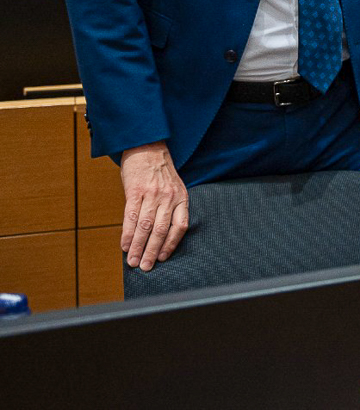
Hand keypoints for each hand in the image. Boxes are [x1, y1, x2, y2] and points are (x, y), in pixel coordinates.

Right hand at [119, 142, 188, 270]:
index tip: (163, 258)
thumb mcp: (173, 186)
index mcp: (181, 197)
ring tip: (132, 261)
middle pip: (161, 230)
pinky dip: (127, 233)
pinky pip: (131, 216)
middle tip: (145, 267)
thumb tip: (159, 234)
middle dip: (152, 251)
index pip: (180, 226)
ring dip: (137, 246)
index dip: (172, 244)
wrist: (147, 146)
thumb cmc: (160, 170)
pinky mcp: (135, 191)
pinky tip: (124, 245)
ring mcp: (152, 194)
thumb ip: (170, 207)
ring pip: (145, 226)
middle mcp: (168, 197)